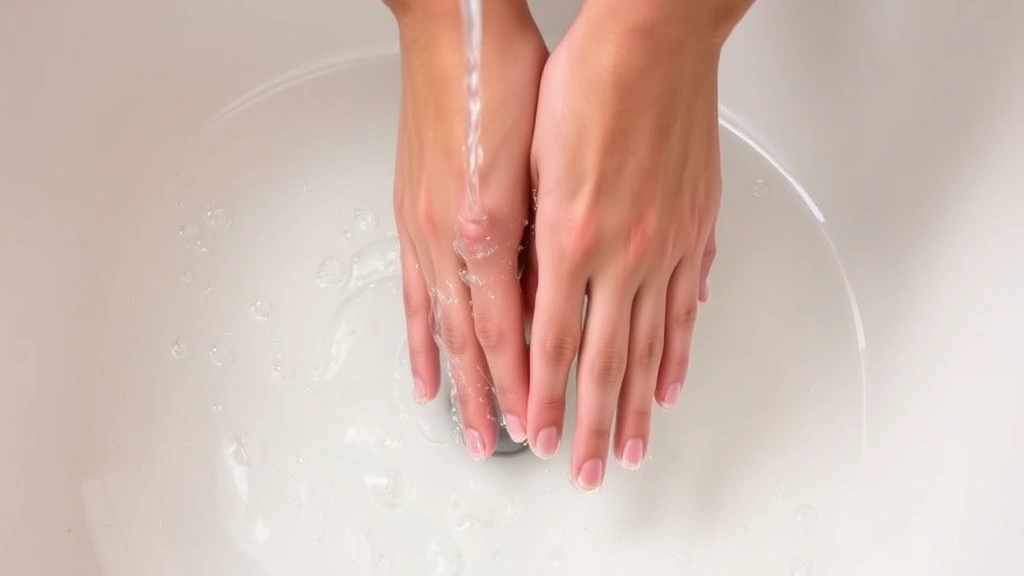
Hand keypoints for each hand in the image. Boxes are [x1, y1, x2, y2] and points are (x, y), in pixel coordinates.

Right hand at [386, 1, 546, 458]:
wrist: (455, 28)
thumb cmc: (506, 74)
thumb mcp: (551, 153)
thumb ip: (554, 227)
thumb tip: (569, 285)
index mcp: (496, 225)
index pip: (519, 329)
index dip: (535, 382)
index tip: (550, 420)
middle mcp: (455, 238)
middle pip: (482, 342)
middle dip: (500, 400)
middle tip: (513, 447)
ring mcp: (426, 231)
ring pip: (447, 329)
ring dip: (461, 386)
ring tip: (470, 430)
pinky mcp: (411, 218)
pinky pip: (411, 297)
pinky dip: (420, 342)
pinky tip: (425, 372)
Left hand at [523, 0, 750, 488]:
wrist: (652, 40)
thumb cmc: (588, 82)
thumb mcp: (535, 161)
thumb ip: (535, 234)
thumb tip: (529, 290)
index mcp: (570, 236)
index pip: (548, 342)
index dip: (540, 397)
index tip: (534, 435)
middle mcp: (620, 252)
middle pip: (601, 362)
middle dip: (588, 424)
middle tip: (583, 470)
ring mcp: (664, 244)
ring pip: (648, 346)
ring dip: (635, 406)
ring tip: (630, 448)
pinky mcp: (694, 228)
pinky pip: (685, 305)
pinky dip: (677, 351)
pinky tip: (670, 381)